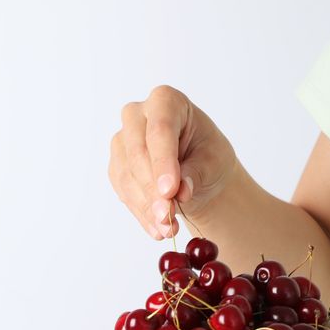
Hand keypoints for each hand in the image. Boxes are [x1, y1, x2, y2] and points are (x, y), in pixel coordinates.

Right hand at [108, 86, 237, 239]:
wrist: (198, 173)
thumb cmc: (208, 157)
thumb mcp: (212, 162)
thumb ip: (195, 174)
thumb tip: (180, 193)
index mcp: (166, 100)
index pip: (160, 129)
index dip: (163, 162)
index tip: (170, 191)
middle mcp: (137, 115)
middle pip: (137, 152)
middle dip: (152, 189)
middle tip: (168, 217)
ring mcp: (122, 140)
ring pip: (126, 175)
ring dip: (146, 207)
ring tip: (167, 229)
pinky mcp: (116, 166)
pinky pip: (123, 191)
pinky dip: (141, 213)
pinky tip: (156, 229)